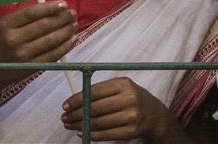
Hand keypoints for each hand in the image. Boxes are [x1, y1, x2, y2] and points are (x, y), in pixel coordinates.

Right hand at [0, 1, 76, 98]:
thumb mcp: (2, 25)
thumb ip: (22, 16)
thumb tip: (49, 7)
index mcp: (5, 24)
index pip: (31, 13)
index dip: (50, 7)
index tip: (63, 4)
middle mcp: (13, 39)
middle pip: (44, 25)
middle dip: (62, 18)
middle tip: (73, 13)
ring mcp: (23, 55)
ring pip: (51, 40)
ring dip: (66, 31)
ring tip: (74, 24)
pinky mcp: (31, 67)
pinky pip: (53, 55)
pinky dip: (65, 46)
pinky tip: (72, 39)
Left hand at [61, 77, 180, 141]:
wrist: (153, 114)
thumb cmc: (130, 97)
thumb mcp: (119, 87)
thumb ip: (99, 91)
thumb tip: (74, 101)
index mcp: (123, 84)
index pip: (94, 91)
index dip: (77, 99)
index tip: (65, 105)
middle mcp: (129, 99)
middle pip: (96, 108)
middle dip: (76, 114)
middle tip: (64, 117)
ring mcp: (132, 116)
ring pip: (99, 123)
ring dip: (81, 125)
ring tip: (70, 125)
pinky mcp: (132, 131)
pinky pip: (107, 134)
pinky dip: (92, 134)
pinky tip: (83, 132)